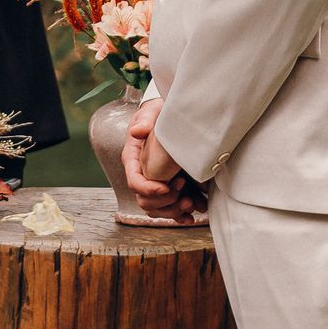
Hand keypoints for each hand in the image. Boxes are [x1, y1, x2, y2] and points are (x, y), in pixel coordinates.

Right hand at [124, 99, 206, 220]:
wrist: (171, 117)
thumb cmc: (158, 114)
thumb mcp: (151, 113)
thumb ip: (145, 120)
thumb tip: (137, 131)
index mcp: (133, 159)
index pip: (134, 181)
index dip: (149, 189)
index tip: (166, 187)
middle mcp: (142, 175)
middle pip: (145, 201)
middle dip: (165, 201)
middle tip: (183, 189)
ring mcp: (155, 183)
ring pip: (157, 209)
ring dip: (174, 211)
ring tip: (193, 203)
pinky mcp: (169, 188)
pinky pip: (171, 209)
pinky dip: (181, 215)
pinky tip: (194, 216)